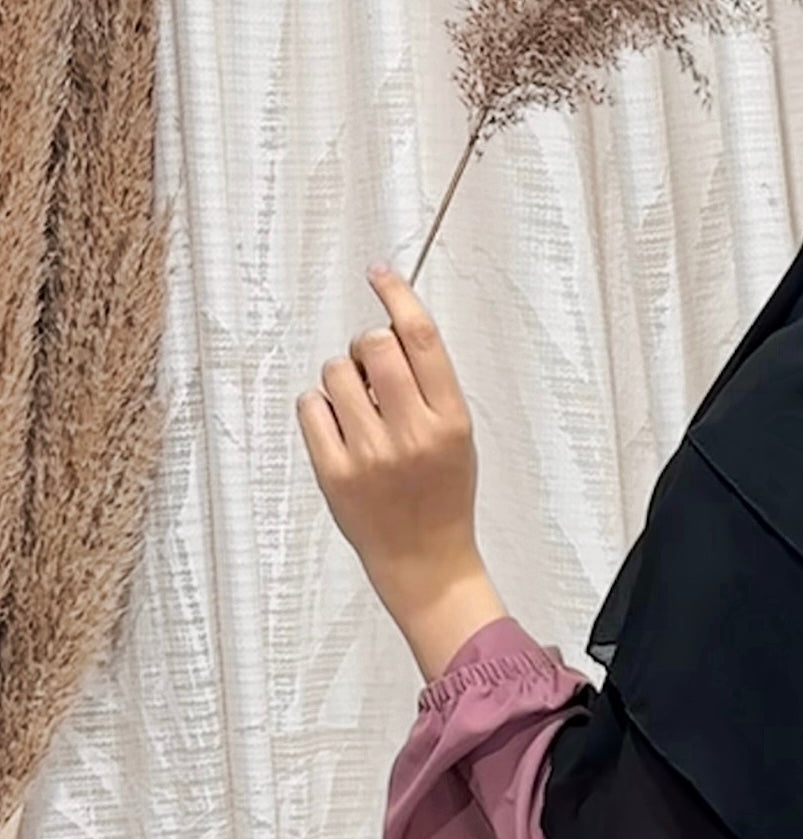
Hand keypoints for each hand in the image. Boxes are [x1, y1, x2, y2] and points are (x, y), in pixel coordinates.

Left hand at [296, 265, 505, 678]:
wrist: (425, 563)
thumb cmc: (440, 496)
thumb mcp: (456, 437)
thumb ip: (429, 385)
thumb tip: (389, 325)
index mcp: (450, 420)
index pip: (421, 338)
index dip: (396, 296)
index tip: (380, 275)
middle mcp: (412, 434)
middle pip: (373, 344)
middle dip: (367, 348)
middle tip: (373, 375)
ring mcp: (370, 455)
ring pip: (335, 372)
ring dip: (342, 381)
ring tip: (357, 414)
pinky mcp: (335, 473)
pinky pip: (310, 407)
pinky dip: (319, 410)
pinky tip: (338, 433)